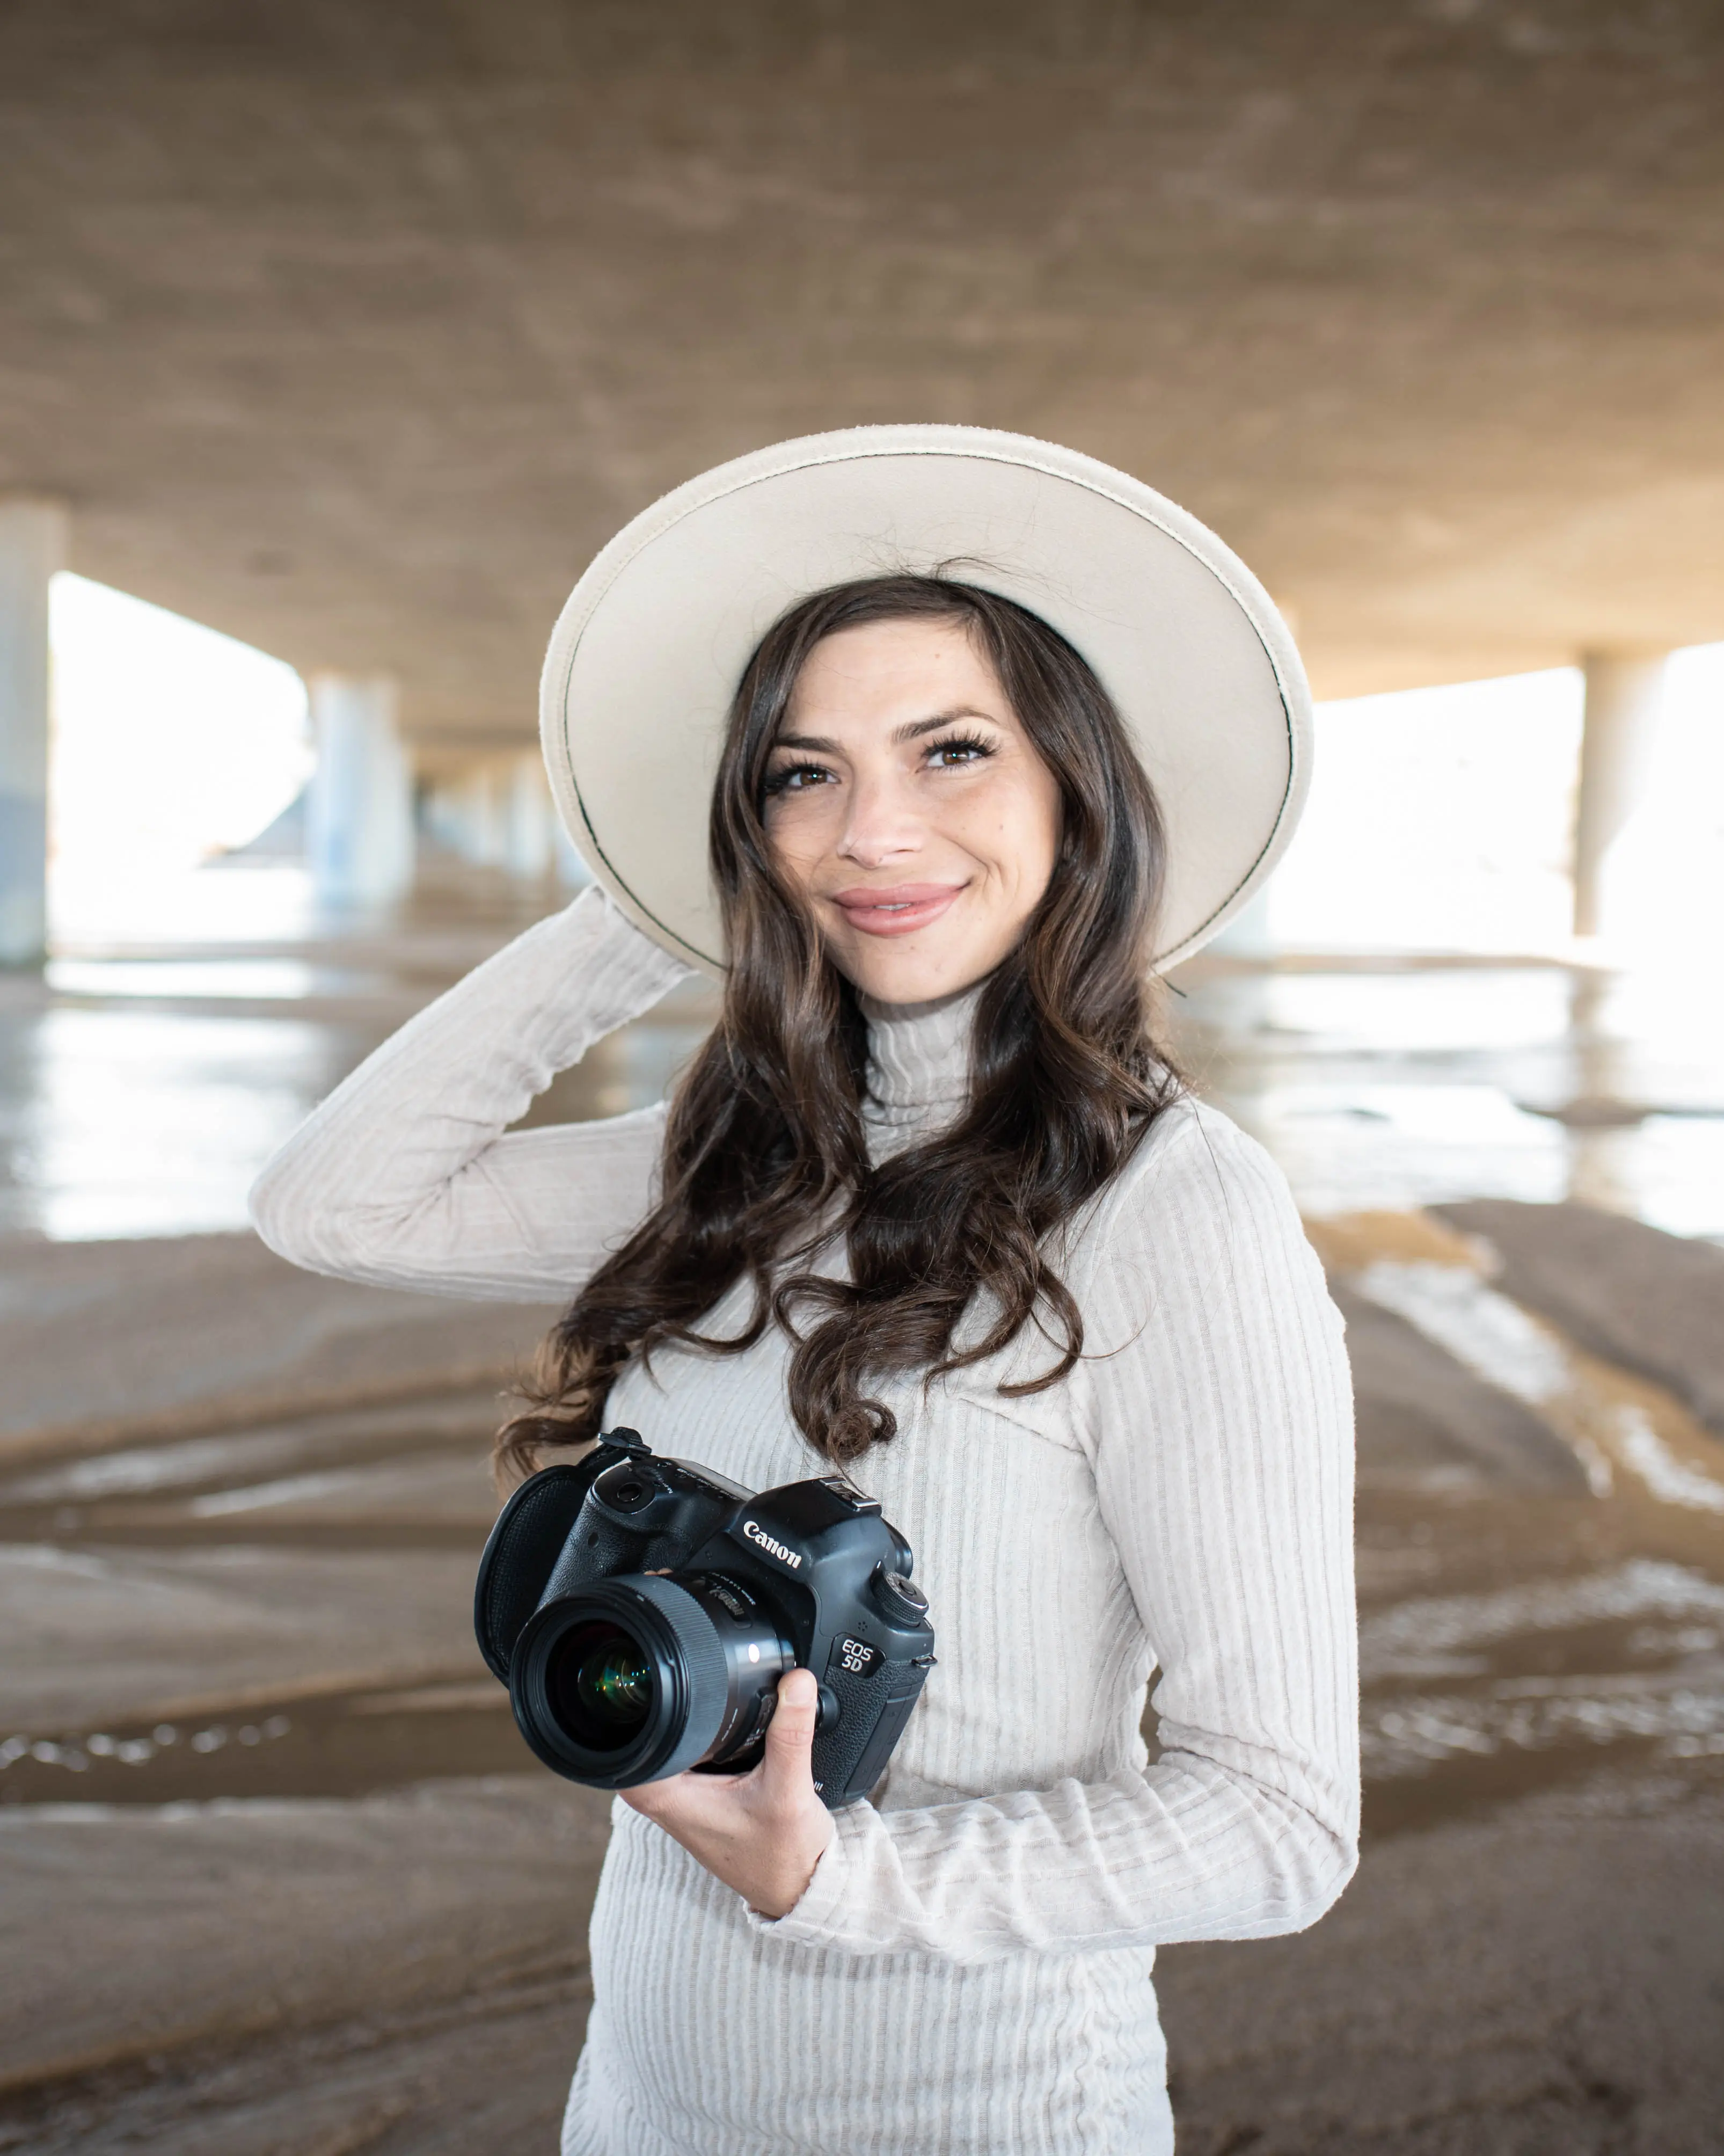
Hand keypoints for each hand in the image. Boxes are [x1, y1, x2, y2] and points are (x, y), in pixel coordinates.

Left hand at [621, 1666, 835, 1917]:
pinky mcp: (699, 1801)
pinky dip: (708, 1741)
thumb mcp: (789, 1790)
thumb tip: (795, 1681)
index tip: (672, 1680)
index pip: (628, 1742)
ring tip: (724, 1707)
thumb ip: (790, 1734)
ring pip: (669, 1745)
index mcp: (669, 1799)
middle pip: (649, 1734)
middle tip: (710, 1686)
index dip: (644, 1707)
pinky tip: (731, 1732)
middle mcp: (666, 1801)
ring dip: (693, 1726)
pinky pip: (689, 1758)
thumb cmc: (784, 1856)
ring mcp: (681, 1802)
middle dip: (677, 1706)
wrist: (799, 1889)